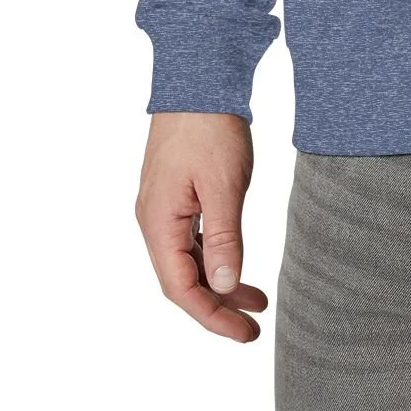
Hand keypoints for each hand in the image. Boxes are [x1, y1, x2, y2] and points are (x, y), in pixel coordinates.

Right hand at [136, 111, 269, 341]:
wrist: (199, 77)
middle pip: (182, 279)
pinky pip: (191, 239)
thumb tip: (222, 286)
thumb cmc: (210, 127)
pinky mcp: (176, 193)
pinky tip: (236, 263)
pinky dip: (215, 255)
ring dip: (219, 282)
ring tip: (256, 300)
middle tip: (253, 327)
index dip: (212, 316)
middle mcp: (154, 220)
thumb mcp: (223, 184)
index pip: (181, 288)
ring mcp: (163, 207)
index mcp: (159, 222)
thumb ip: (223, 236)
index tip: (245, 333)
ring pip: (188, 260)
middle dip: (217, 307)